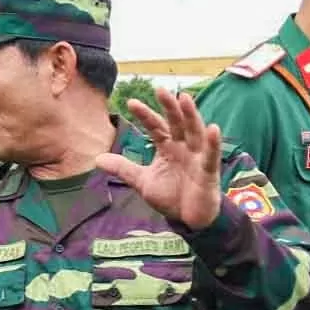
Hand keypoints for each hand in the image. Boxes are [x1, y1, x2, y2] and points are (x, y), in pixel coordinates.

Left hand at [96, 90, 223, 229]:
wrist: (188, 219)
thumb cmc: (170, 196)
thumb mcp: (143, 181)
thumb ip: (123, 168)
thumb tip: (97, 158)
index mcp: (168, 147)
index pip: (156, 127)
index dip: (145, 115)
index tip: (130, 103)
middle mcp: (183, 147)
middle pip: (176, 123)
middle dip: (169, 107)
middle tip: (160, 89)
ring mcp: (197, 158)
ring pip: (194, 133)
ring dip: (191, 116)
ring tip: (184, 98)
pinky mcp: (208, 172)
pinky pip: (211, 156)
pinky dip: (212, 143)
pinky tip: (213, 129)